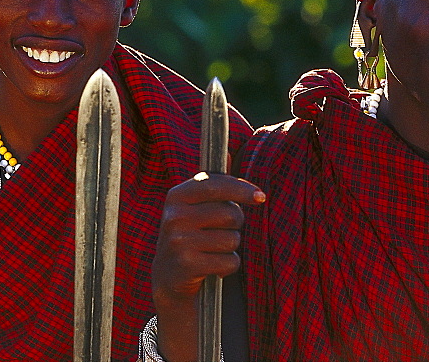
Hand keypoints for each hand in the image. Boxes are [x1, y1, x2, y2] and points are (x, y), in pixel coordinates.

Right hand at [151, 172, 264, 361]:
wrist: (168, 276)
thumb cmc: (189, 234)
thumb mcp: (192, 207)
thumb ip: (211, 184)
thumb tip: (229, 153)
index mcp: (176, 196)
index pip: (215, 184)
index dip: (241, 189)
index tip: (260, 197)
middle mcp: (174, 216)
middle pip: (230, 214)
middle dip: (236, 224)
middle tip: (224, 231)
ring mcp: (178, 241)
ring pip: (232, 239)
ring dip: (231, 247)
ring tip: (214, 250)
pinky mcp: (187, 265)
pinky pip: (229, 262)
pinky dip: (228, 266)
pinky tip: (213, 267)